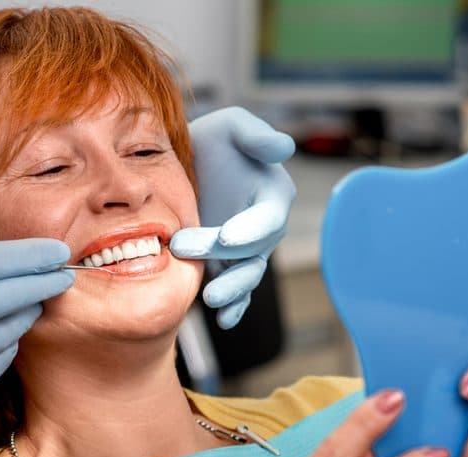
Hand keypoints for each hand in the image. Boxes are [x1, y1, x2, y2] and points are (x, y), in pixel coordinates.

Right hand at [0, 239, 73, 456]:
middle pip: (18, 292)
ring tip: (26, 306)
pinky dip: (2, 346)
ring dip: (24, 315)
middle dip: (47, 282)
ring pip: (13, 328)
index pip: (0, 259)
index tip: (58, 251)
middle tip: (64, 276)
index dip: (35, 255)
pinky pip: (0, 360)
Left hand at [170, 107, 295, 328]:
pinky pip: (237, 292)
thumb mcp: (230, 126)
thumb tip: (284, 147)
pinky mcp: (227, 267)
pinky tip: (223, 320)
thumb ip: (255, 135)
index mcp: (272, 195)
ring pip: (247, 276)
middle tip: (183, 248)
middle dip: (223, 257)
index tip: (227, 237)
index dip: (251, 229)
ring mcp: (246, 252)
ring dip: (232, 291)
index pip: (268, 218)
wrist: (183, 165)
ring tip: (211, 300)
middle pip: (252, 251)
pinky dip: (234, 308)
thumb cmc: (212, 141)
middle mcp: (264, 228)